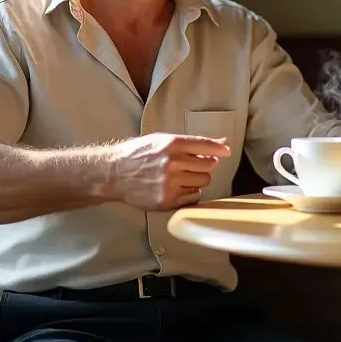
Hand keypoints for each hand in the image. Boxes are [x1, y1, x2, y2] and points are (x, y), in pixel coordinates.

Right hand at [104, 133, 230, 210]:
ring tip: (181, 176)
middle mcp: (172, 163)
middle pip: (208, 165)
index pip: (205, 145)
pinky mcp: (167, 201)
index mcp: (171, 144)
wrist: (114, 173)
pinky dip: (189, 193)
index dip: (219, 149)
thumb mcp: (162, 140)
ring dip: (197, 179)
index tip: (226, 151)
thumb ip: (191, 142)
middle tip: (193, 164)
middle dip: (205, 164)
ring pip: (203, 182)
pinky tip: (176, 187)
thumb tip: (221, 142)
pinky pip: (193, 197)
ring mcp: (170, 183)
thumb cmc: (138, 154)